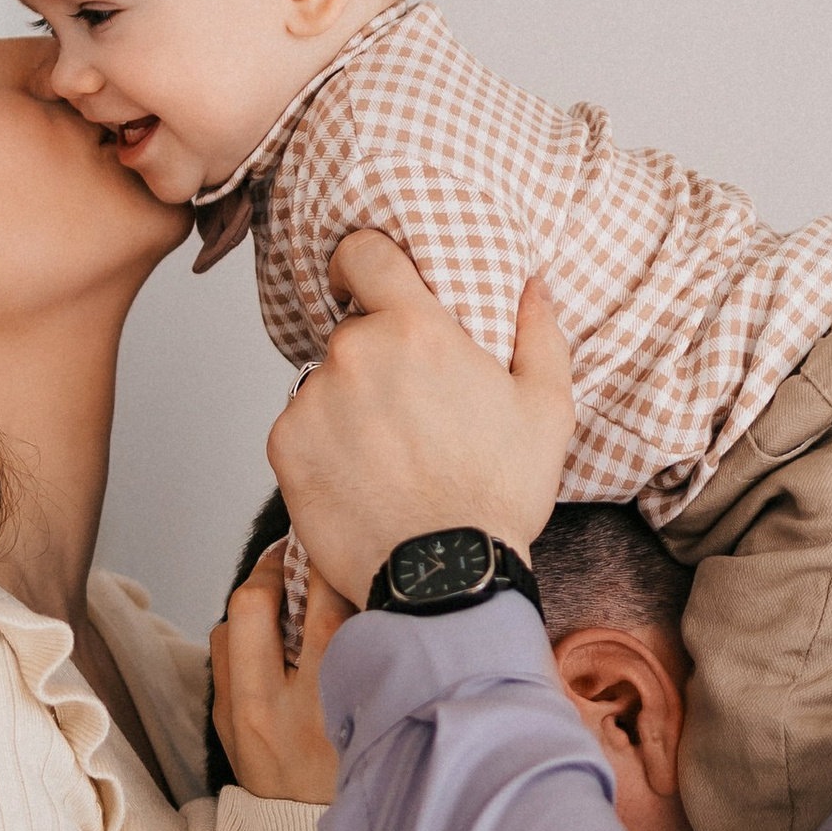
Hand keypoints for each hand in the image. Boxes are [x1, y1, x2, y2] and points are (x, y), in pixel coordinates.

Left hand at [208, 540, 349, 802]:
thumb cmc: (358, 782)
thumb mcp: (378, 723)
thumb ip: (373, 662)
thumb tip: (365, 594)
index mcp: (324, 707)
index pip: (323, 607)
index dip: (328, 563)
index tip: (334, 542)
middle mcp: (272, 710)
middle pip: (254, 603)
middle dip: (274, 564)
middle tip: (296, 550)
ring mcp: (239, 719)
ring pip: (228, 626)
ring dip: (253, 601)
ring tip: (282, 591)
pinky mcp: (224, 727)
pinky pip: (221, 658)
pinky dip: (242, 636)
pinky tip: (269, 636)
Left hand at [267, 229, 574, 603]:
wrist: (445, 577)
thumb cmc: (497, 495)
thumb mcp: (546, 410)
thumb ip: (540, 334)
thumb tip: (534, 287)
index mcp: (415, 329)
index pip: (363, 253)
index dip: (361, 263)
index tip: (364, 283)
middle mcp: (354, 353)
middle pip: (351, 333)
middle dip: (375, 361)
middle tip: (409, 412)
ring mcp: (312, 399)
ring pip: (324, 384)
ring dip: (347, 406)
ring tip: (388, 458)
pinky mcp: (285, 446)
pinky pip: (300, 428)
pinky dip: (322, 447)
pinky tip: (362, 480)